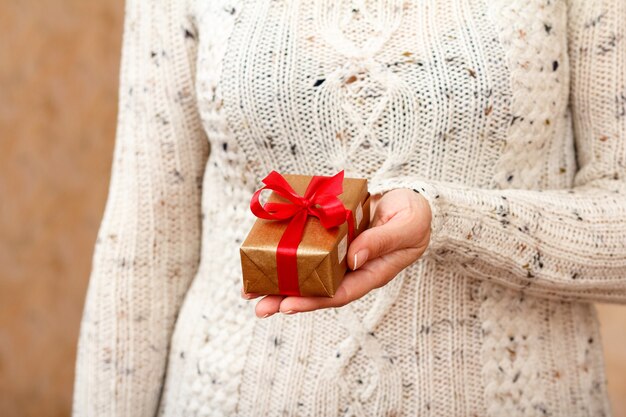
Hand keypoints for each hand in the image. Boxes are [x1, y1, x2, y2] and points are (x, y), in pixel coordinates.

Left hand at [242, 188, 431, 317]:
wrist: (413, 199)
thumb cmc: (415, 216)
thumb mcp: (407, 226)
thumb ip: (382, 241)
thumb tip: (352, 258)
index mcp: (371, 272)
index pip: (339, 294)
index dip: (312, 302)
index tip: (287, 305)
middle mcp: (351, 268)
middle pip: (316, 290)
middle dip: (286, 299)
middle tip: (258, 307)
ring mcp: (340, 253)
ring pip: (307, 272)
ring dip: (280, 281)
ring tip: (251, 289)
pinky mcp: (332, 237)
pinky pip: (308, 247)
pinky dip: (288, 251)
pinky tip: (266, 252)